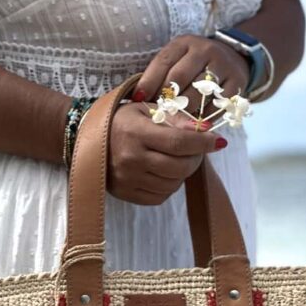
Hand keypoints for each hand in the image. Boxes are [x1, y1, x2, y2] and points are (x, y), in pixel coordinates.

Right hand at [107, 101, 226, 205]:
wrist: (87, 141)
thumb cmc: (122, 121)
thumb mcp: (146, 109)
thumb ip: (175, 118)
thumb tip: (204, 129)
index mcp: (136, 132)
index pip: (178, 142)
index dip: (203, 143)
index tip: (218, 141)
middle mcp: (131, 159)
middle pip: (179, 167)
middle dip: (196, 159)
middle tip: (198, 150)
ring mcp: (128, 180)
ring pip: (173, 184)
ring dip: (183, 173)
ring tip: (179, 160)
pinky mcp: (127, 194)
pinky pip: (160, 196)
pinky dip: (170, 186)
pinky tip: (165, 172)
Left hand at [131, 34, 250, 113]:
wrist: (234, 59)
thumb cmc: (195, 66)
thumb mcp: (178, 61)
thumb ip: (160, 75)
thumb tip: (136, 98)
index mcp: (185, 43)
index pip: (164, 61)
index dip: (149, 81)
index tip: (139, 99)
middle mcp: (205, 50)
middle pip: (179, 78)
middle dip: (165, 99)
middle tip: (158, 116)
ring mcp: (222, 65)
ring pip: (197, 93)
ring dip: (183, 111)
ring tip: (173, 123)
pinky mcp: (236, 82)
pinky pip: (216, 105)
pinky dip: (203, 117)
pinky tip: (195, 124)